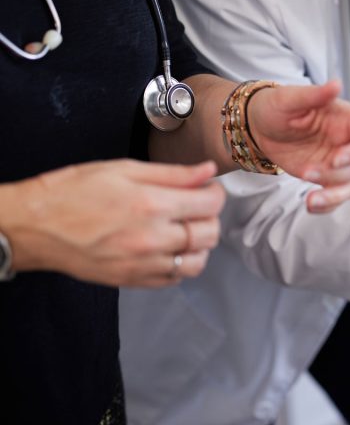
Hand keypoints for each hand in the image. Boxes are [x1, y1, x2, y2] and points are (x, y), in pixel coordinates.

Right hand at [0, 160, 224, 286]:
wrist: (34, 226)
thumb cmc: (71, 192)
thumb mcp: (122, 169)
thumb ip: (172, 173)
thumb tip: (207, 171)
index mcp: (151, 205)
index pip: (210, 204)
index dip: (215, 193)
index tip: (207, 188)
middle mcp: (152, 238)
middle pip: (210, 234)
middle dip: (209, 216)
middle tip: (195, 205)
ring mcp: (143, 264)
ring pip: (198, 262)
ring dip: (199, 244)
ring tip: (183, 228)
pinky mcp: (132, 281)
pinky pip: (175, 279)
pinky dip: (179, 264)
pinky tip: (167, 247)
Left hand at [246, 80, 349, 211]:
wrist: (258, 126)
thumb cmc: (276, 106)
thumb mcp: (290, 98)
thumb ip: (315, 94)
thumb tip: (336, 84)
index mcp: (348, 120)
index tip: (337, 158)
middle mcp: (348, 143)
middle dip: (336, 175)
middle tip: (308, 171)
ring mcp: (338, 163)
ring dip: (335, 196)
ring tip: (311, 200)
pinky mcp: (326, 178)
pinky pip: (336, 197)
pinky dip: (326, 205)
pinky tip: (310, 204)